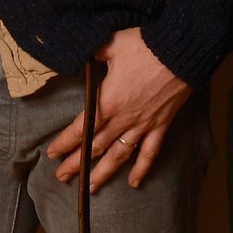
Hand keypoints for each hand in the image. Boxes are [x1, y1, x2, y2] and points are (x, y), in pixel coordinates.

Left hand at [46, 27, 192, 191]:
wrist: (181, 52)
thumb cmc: (144, 47)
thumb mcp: (111, 44)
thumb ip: (92, 53)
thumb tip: (78, 53)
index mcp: (107, 102)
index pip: (80, 129)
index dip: (65, 142)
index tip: (51, 153)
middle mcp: (123, 119)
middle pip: (95, 147)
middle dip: (76, 164)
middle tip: (61, 177)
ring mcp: (143, 125)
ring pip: (119, 156)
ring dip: (103, 173)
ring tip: (90, 188)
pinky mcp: (161, 126)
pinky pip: (150, 152)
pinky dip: (142, 169)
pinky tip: (135, 183)